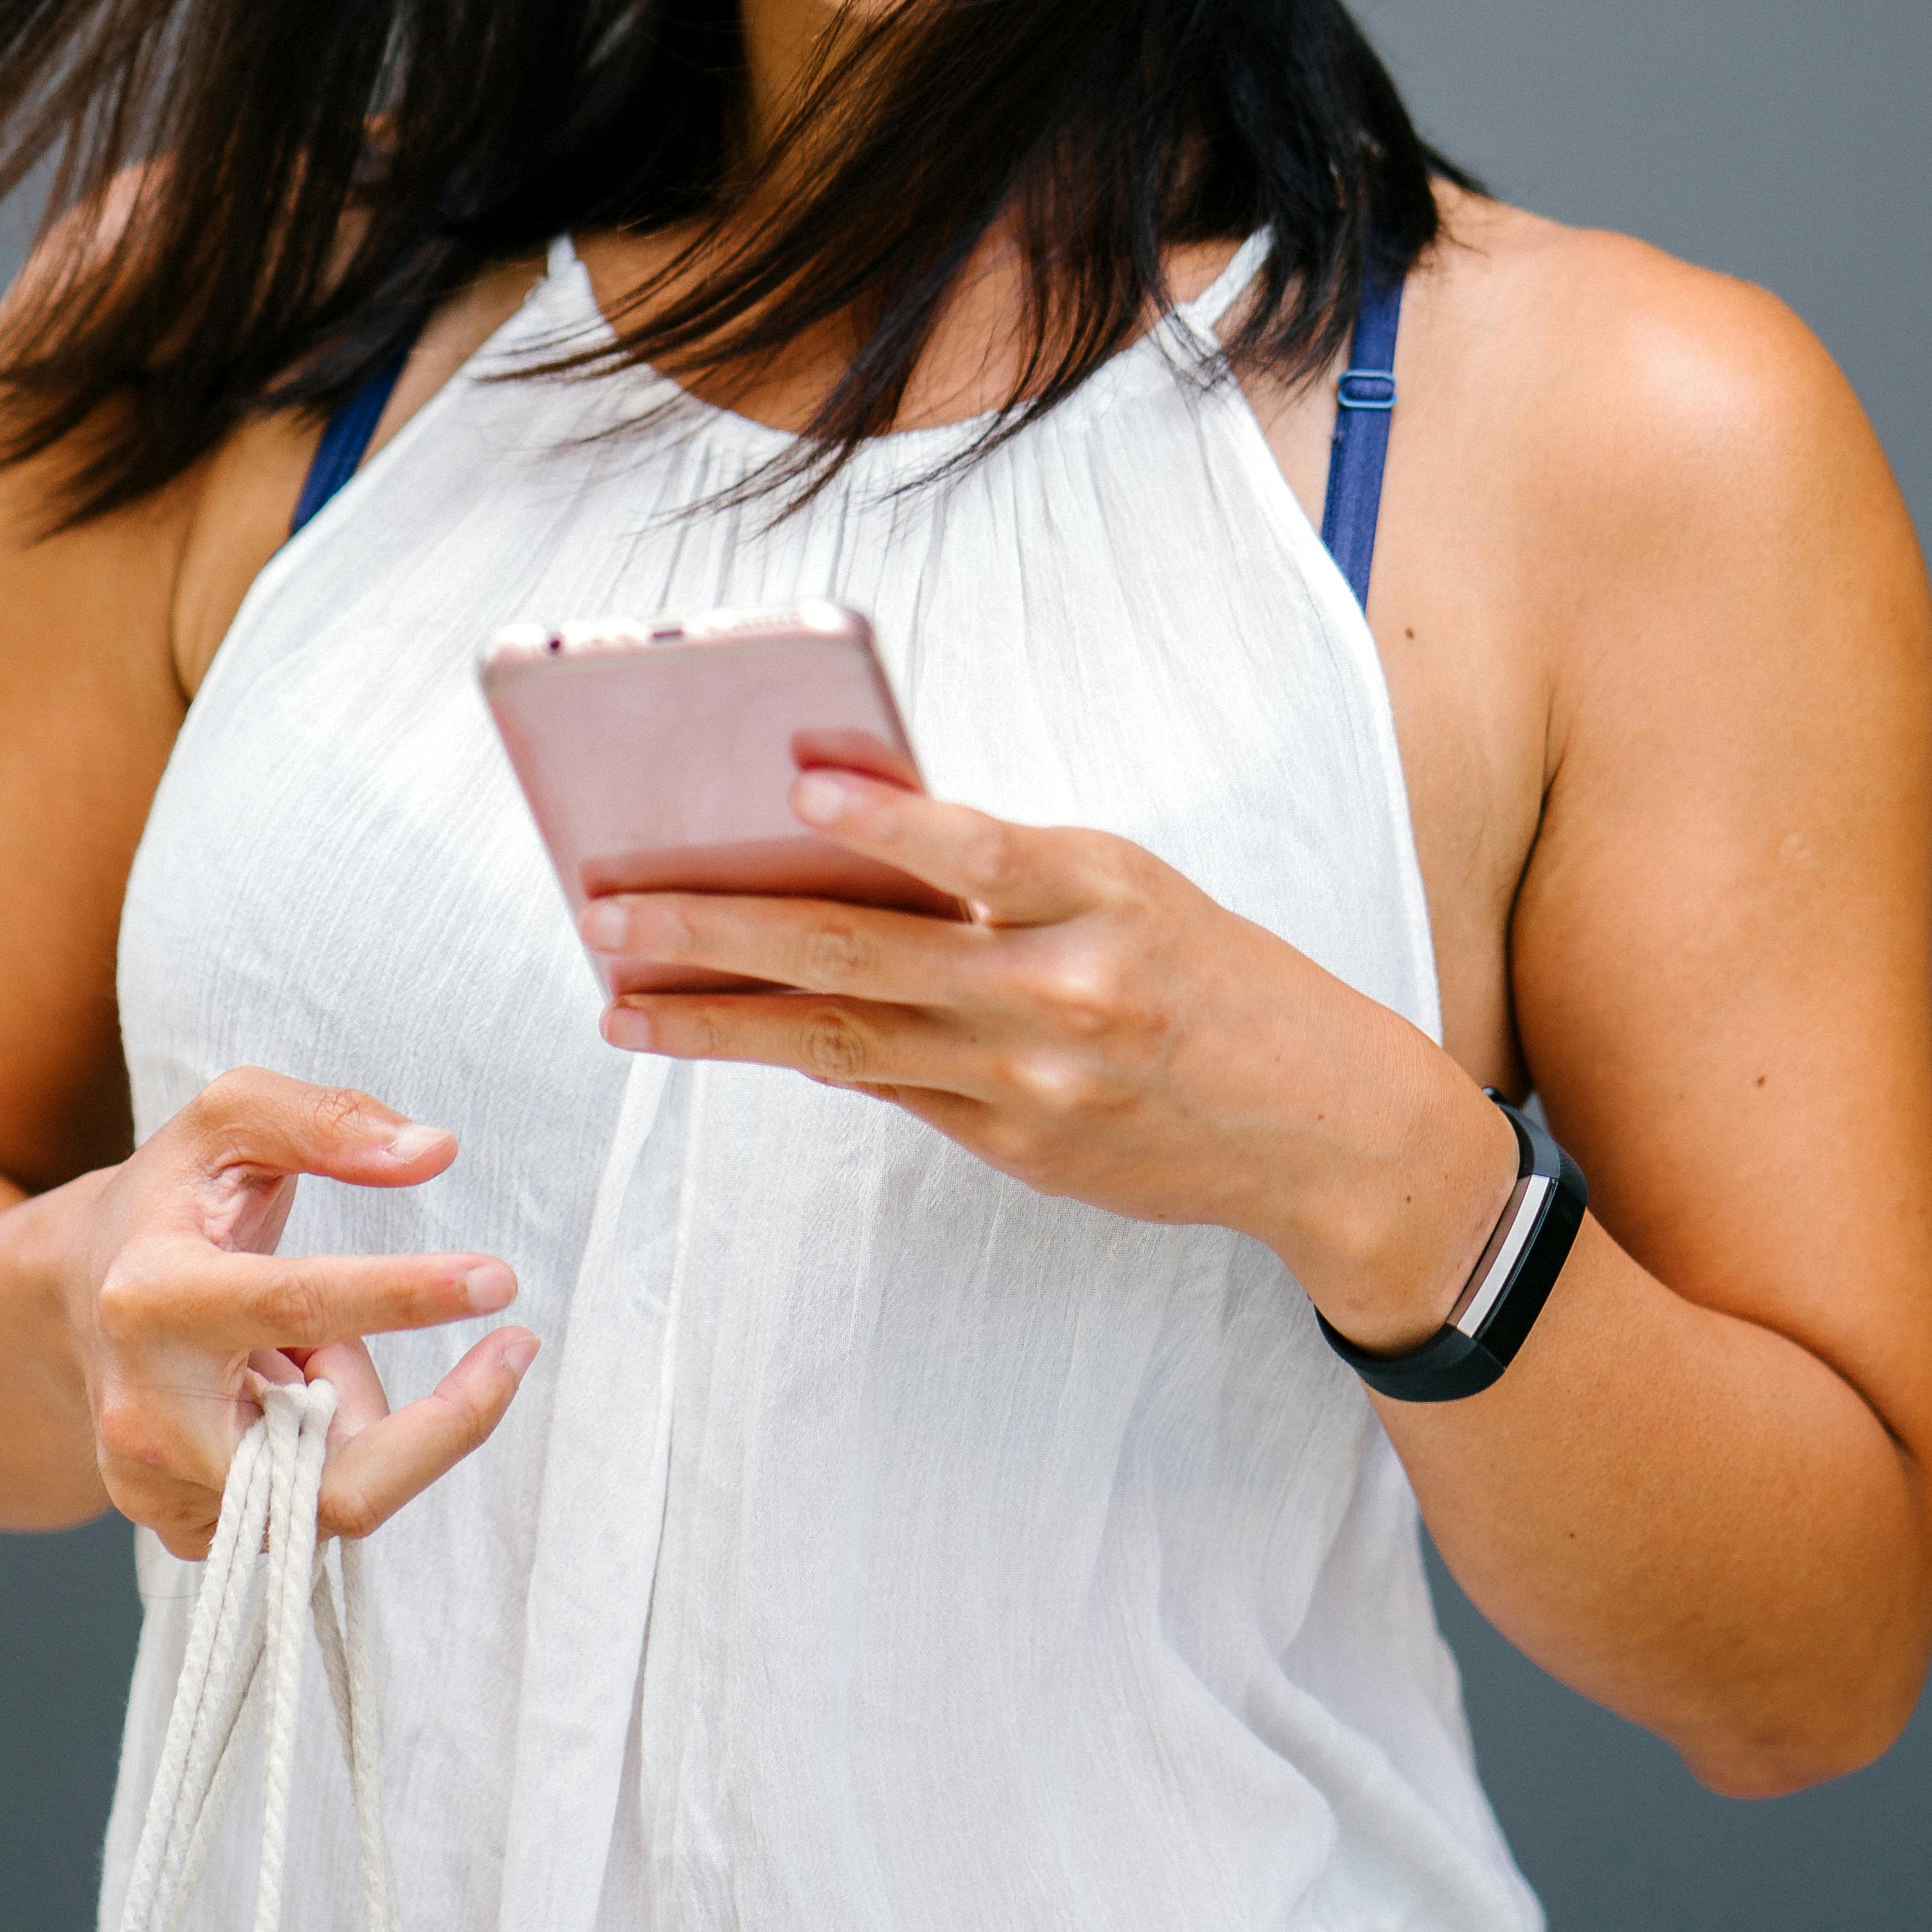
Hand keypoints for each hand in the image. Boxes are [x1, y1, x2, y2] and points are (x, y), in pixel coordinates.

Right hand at [56, 1065, 533, 1555]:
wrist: (76, 1300)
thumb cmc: (168, 1204)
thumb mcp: (230, 1121)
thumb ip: (330, 1120)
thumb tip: (434, 1151)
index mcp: (153, 1295)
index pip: (298, 1303)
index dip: (407, 1294)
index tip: (498, 1281)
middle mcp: (145, 1416)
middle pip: (337, 1479)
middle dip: (439, 1424)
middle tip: (510, 1354)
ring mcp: (160, 1492)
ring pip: (335, 1492)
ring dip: (360, 1414)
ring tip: (313, 1354)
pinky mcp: (186, 1531)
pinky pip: (312, 1512)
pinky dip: (333, 1452)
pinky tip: (287, 1400)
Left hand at [580, 775, 1505, 1340]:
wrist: (1321, 1129)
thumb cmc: (1217, 977)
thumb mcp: (1134, 888)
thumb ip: (1006, 873)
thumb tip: (840, 841)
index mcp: (1106, 893)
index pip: (980, 848)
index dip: (885, 817)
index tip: (791, 784)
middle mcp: (1065, 988)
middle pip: (864, 953)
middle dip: (719, 930)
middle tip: (610, 913)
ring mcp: (1033, 1080)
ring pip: (843, 1041)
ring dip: (718, 1021)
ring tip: (623, 1004)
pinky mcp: (1016, 1147)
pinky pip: (889, 1089)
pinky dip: (804, 1055)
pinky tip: (725, 1035)